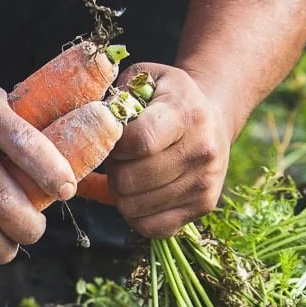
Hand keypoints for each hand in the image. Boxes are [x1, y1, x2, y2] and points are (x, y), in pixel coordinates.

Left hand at [104, 63, 233, 237]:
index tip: (114, 140)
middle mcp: (202, 150)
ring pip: (134, 207)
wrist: (214, 118)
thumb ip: (117, 95)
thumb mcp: (146, 80)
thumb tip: (91, 121)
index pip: (138, 141)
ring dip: (121, 193)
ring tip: (132, 172)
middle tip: (121, 159)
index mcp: (186, 114)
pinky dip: (135, 214)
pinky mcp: (204, 206)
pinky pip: (149, 227)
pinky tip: (142, 193)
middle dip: (114, 170)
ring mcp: (205, 182)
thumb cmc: (167, 99)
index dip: (113, 145)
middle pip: (130, 180)